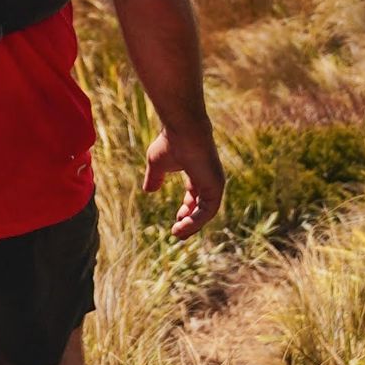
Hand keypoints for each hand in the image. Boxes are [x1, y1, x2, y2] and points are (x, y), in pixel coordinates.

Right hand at [142, 121, 224, 240]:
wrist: (183, 130)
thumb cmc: (170, 142)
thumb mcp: (157, 164)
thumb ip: (155, 178)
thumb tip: (148, 191)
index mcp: (198, 173)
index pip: (196, 196)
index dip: (187, 210)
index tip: (176, 220)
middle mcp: (209, 179)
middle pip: (203, 207)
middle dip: (191, 221)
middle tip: (179, 233)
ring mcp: (214, 183)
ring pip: (206, 212)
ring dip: (192, 225)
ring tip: (177, 233)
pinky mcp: (216, 187)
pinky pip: (208, 211)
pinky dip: (196, 221)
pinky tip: (182, 227)